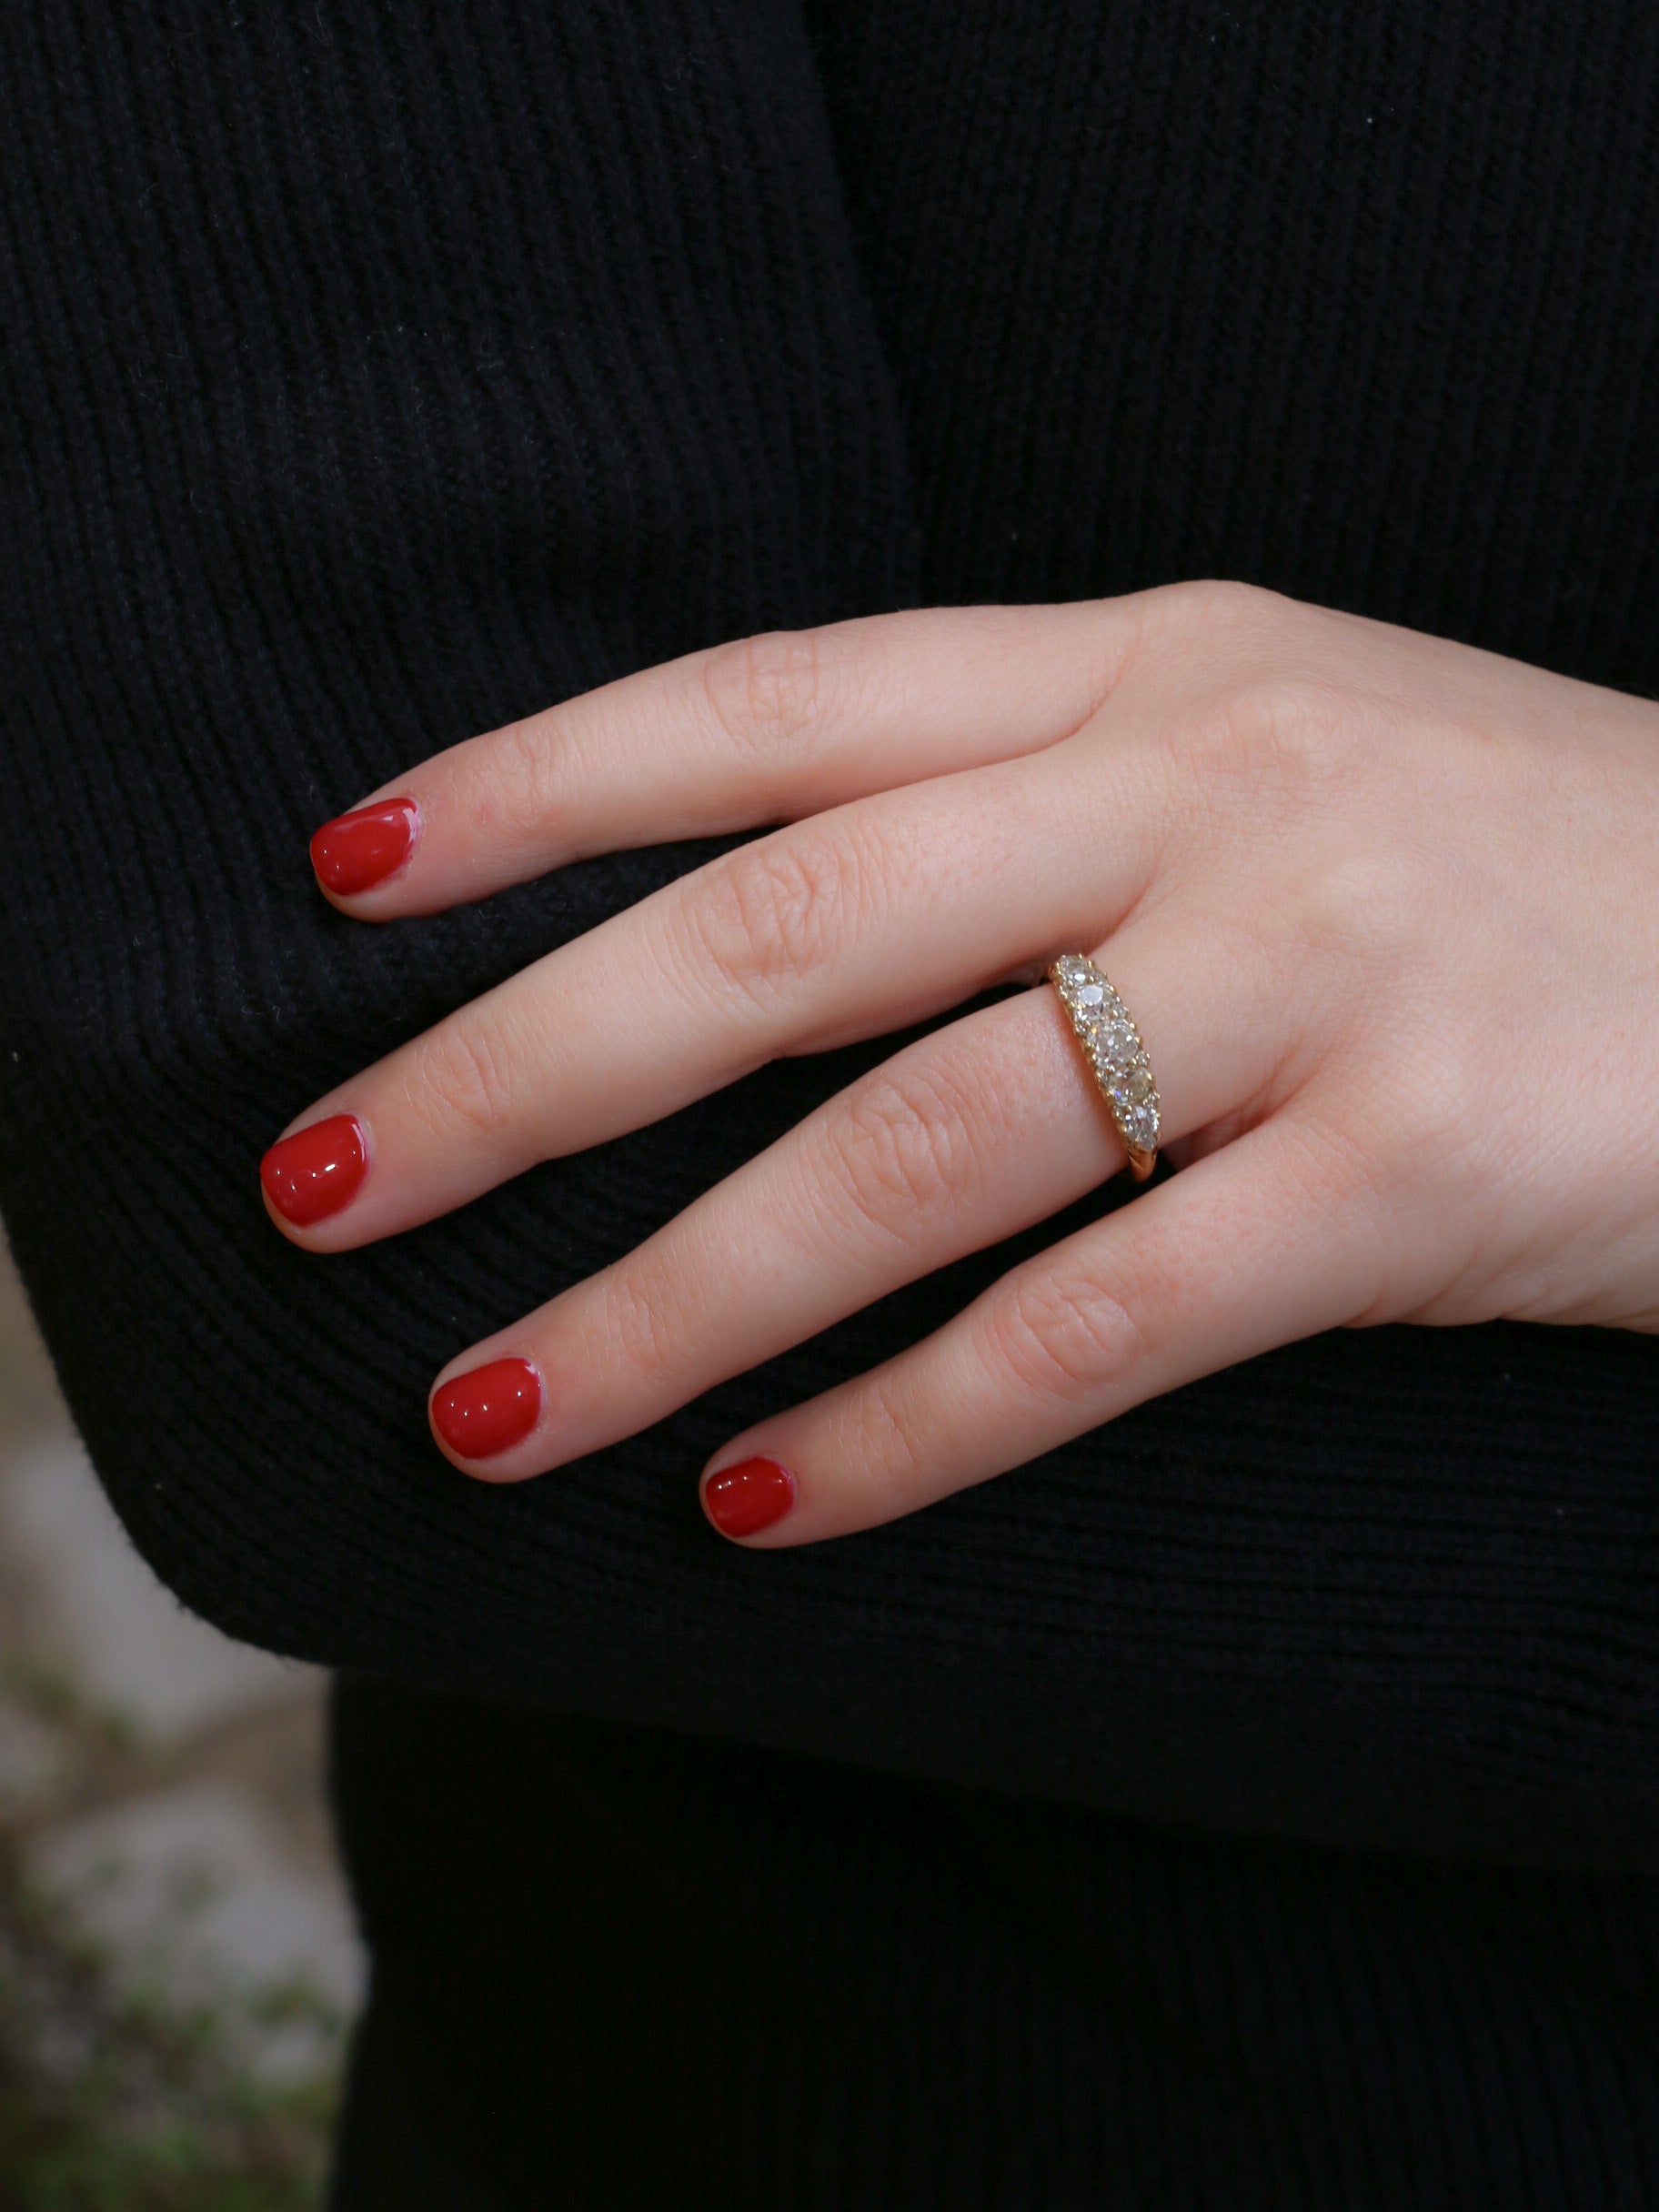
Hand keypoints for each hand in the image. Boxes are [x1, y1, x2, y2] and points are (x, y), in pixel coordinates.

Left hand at [261, 584, 1658, 1544]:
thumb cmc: (1504, 852)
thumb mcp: (1268, 739)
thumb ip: (1032, 791)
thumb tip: (745, 921)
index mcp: (1145, 665)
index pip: (777, 702)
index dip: (544, 781)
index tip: (350, 875)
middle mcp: (1205, 788)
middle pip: (785, 926)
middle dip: (522, 1065)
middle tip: (326, 1183)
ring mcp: (1312, 972)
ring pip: (909, 1147)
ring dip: (671, 1297)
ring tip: (494, 1412)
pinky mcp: (1413, 1168)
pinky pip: (1100, 1320)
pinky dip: (913, 1426)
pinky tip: (771, 1507)